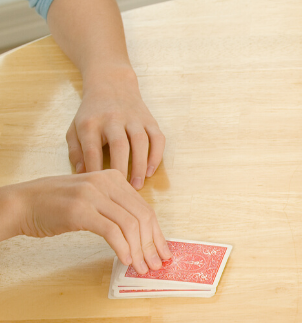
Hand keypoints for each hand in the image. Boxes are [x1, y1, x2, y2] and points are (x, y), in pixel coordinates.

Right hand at [0, 171, 170, 272]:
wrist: (21, 203)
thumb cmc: (56, 205)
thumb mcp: (92, 200)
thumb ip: (116, 210)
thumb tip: (143, 237)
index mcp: (113, 178)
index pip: (145, 208)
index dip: (157, 234)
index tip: (162, 253)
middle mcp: (105, 182)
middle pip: (142, 217)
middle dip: (152, 245)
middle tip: (155, 265)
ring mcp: (92, 194)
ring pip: (130, 225)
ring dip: (139, 251)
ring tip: (141, 267)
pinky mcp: (80, 210)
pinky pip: (112, 231)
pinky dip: (123, 248)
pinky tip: (125, 260)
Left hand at [68, 68, 164, 190]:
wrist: (111, 83)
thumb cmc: (92, 113)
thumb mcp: (75, 127)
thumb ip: (76, 151)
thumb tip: (83, 174)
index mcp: (90, 122)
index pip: (92, 149)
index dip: (95, 170)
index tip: (98, 187)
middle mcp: (113, 118)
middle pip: (119, 145)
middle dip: (121, 169)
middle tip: (122, 191)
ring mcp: (133, 118)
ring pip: (140, 142)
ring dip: (140, 165)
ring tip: (137, 185)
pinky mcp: (149, 119)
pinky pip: (157, 138)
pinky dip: (155, 155)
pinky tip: (150, 171)